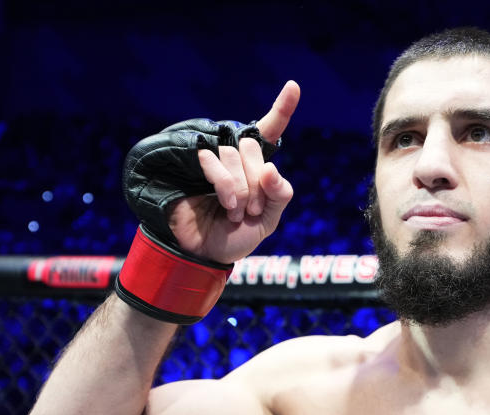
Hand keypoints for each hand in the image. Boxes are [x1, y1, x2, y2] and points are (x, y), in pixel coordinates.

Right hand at [168, 80, 300, 262]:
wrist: (206, 254)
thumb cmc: (237, 237)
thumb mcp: (268, 220)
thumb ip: (279, 195)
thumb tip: (270, 168)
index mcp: (257, 169)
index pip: (270, 132)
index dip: (282, 108)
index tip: (294, 86)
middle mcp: (236, 160)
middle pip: (253, 147)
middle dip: (257, 182)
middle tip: (251, 209)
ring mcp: (215, 162)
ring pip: (234, 155)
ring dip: (240, 189)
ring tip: (235, 211)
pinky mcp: (194, 165)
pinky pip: (215, 161)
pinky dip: (225, 186)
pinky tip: (226, 204)